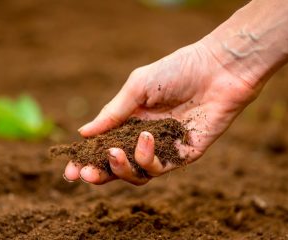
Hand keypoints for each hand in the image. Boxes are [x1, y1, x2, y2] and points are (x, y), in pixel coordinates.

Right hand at [63, 40, 259, 184]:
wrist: (217, 70)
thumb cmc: (176, 71)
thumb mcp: (137, 88)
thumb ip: (112, 112)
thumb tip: (83, 133)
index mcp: (130, 121)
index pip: (104, 146)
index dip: (87, 159)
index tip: (70, 169)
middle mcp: (143, 138)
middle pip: (117, 166)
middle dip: (99, 174)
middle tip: (85, 174)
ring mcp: (163, 148)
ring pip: (136, 173)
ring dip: (121, 168)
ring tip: (114, 151)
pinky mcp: (182, 155)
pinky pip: (158, 168)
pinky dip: (146, 157)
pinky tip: (146, 137)